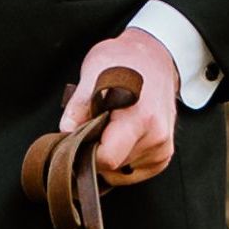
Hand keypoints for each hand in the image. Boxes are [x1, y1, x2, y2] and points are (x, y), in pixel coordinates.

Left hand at [61, 28, 180, 182]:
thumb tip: (65, 131)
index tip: (78, 138)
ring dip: (109, 154)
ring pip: (121, 171)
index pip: (107, 159)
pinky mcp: (163, 155)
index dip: (86, 152)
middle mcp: (156, 137)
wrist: (154, 57)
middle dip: (96, 151)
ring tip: (110, 124)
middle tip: (94, 123)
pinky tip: (120, 135)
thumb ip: (79, 105)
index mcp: (140, 118)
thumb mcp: (94, 71)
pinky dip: (121, 159)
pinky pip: (133, 171)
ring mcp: (162, 148)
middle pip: (112, 167)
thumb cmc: (124, 61)